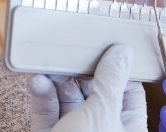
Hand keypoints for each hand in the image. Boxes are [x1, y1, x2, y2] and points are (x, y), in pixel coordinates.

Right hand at [28, 44, 146, 131]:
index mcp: (126, 128)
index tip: (104, 43)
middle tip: (69, 51)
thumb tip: (123, 51)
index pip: (127, 90)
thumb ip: (111, 81)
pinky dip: (42, 96)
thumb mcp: (103, 114)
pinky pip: (47, 113)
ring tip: (49, 64)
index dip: (116, 66)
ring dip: (58, 80)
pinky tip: (37, 81)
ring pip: (68, 100)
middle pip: (94, 91)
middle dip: (80, 71)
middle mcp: (102, 131)